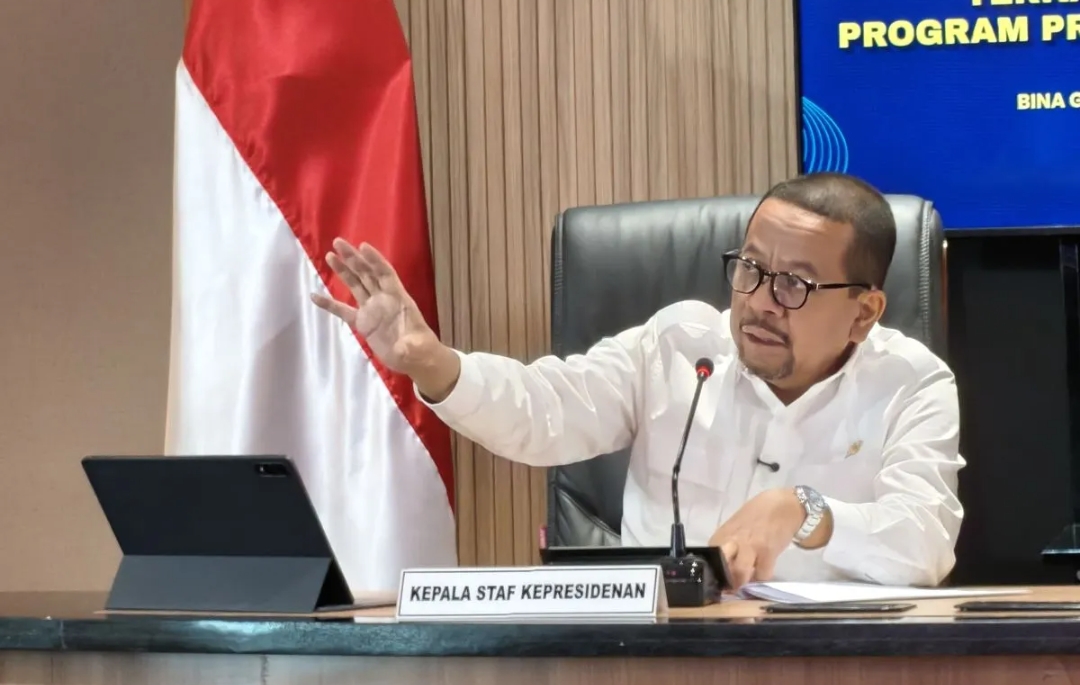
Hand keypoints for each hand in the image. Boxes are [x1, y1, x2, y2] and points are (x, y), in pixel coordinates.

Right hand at [311, 239, 458, 397]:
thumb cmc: (420, 350)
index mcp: (398, 298)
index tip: (363, 247)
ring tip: (330, 255)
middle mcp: (383, 299)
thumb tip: (403, 349)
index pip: (385, 274)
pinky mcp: (363, 323)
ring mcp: (372, 310)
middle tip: (338, 242)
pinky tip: (314, 296)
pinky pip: (343, 311)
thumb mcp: (417, 348)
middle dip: (354, 258)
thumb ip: (409, 346)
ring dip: (344, 270)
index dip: (375, 260)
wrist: (416, 359)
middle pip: (367, 274)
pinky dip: (329, 304)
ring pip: (356, 285)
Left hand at [708, 488, 807, 588]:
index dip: (714, 572)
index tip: (719, 579)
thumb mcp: (734, 528)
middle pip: (722, 567)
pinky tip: (763, 569)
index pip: (710, 558)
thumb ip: (726, 544)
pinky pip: (762, 574)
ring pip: (740, 574)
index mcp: (722, 534)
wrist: (783, 506)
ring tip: (748, 579)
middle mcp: (734, 540)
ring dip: (744, 581)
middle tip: (731, 586)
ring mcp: (751, 547)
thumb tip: (722, 564)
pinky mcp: (768, 552)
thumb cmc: (756, 515)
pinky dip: (762, 576)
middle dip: (726, 580)